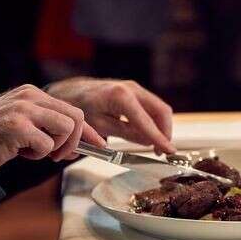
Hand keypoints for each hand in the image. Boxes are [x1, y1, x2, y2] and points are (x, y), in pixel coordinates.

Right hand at [0, 85, 102, 169]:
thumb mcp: (22, 124)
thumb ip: (46, 126)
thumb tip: (77, 143)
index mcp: (31, 93)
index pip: (71, 109)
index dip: (87, 131)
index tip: (98, 144)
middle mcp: (29, 96)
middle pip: (75, 117)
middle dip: (74, 141)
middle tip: (57, 155)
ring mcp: (23, 109)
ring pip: (66, 129)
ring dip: (55, 148)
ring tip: (33, 152)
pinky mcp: (17, 126)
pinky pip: (47, 145)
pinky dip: (37, 156)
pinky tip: (19, 153)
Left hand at [46, 78, 175, 153]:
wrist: (70, 92)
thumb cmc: (80, 108)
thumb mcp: (100, 125)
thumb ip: (126, 133)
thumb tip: (148, 141)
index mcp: (121, 96)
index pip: (148, 121)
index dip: (160, 138)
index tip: (170, 151)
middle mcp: (132, 88)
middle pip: (161, 111)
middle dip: (165, 132)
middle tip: (162, 152)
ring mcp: (135, 88)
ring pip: (159, 109)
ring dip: (161, 127)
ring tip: (156, 146)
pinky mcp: (134, 91)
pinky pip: (152, 107)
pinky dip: (155, 121)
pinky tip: (149, 135)